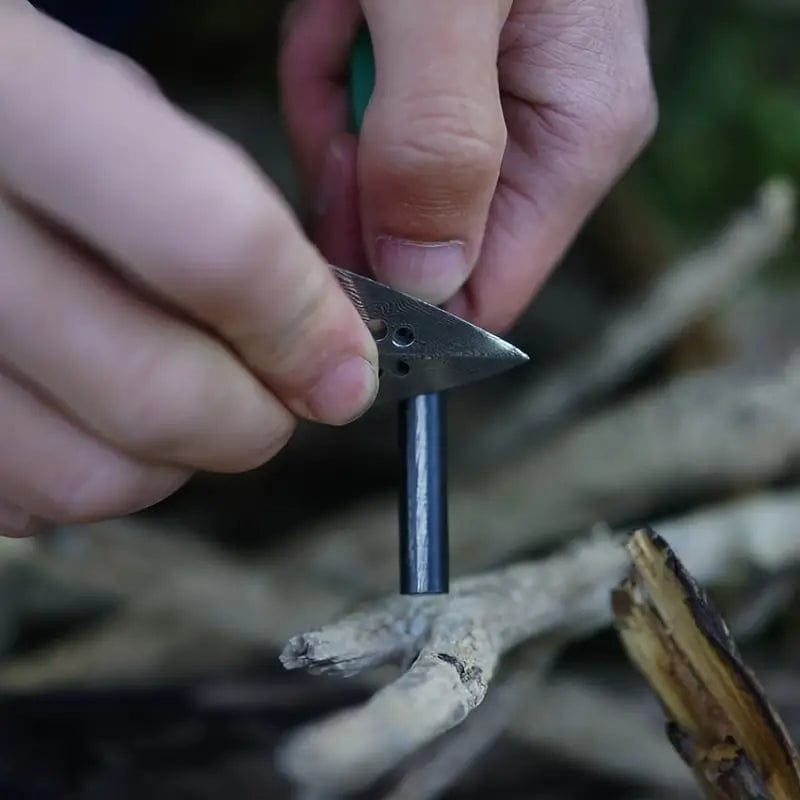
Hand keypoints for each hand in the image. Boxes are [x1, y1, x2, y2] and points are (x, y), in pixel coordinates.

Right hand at [0, 3, 377, 535]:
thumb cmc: (35, 117)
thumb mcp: (125, 103)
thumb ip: (221, 207)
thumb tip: (324, 336)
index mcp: (23, 105)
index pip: (215, 246)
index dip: (305, 326)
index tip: (347, 366)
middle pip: (155, 395)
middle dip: (257, 421)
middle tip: (286, 397)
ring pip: (93, 477)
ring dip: (179, 458)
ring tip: (188, 394)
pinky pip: (35, 500)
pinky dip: (101, 471)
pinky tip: (104, 409)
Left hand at [280, 0, 656, 330]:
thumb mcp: (445, 7)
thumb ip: (440, 148)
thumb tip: (426, 284)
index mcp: (576, 133)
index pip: (492, 289)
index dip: (409, 300)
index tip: (339, 262)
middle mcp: (539, 132)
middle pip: (423, 238)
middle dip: (361, 181)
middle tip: (343, 92)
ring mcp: (483, 104)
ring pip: (381, 181)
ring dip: (338, 114)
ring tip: (346, 19)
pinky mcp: (432, 76)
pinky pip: (362, 117)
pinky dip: (330, 72)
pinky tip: (341, 11)